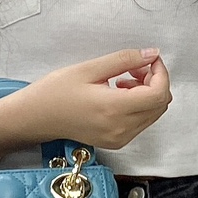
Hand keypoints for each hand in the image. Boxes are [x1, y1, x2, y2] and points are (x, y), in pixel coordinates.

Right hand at [0, 48, 172, 160]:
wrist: (36, 117)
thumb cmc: (56, 91)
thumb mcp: (90, 68)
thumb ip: (125, 60)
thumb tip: (152, 54)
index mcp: (114, 109)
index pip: (158, 94)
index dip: (161, 73)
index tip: (149, 60)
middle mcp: (121, 128)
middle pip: (160, 105)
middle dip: (155, 82)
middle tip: (135, 67)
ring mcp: (120, 138)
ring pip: (153, 114)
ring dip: (147, 93)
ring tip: (124, 80)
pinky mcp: (117, 142)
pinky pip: (142, 122)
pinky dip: (139, 106)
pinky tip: (119, 94)